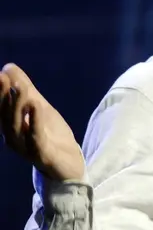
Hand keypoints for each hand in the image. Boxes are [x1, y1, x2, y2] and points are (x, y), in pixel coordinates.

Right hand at [0, 63, 84, 180]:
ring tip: (22, 89)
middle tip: (3, 77)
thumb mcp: (39, 107)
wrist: (68, 163)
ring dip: (17, 107)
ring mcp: (25, 148)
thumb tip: (8, 67)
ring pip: (16, 128)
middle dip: (3, 97)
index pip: (0, 108)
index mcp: (10, 126)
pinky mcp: (42, 155)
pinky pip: (35, 138)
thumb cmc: (50, 134)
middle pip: (5, 116)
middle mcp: (13, 138)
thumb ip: (25, 89)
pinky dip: (35, 121)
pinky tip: (36, 106)